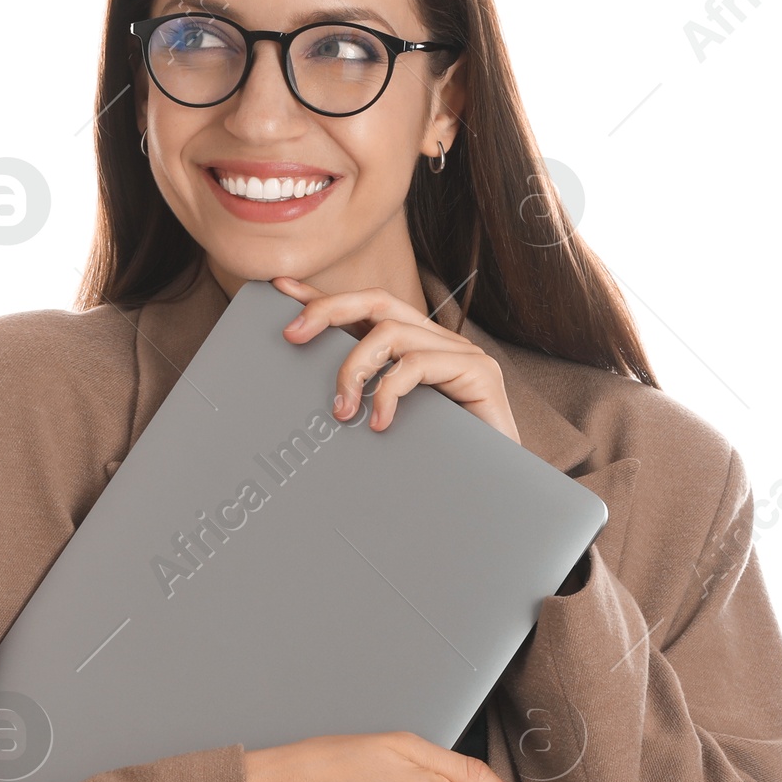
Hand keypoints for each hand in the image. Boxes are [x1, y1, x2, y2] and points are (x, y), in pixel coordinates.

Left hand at [273, 276, 520, 443]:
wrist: (500, 491)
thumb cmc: (442, 462)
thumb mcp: (389, 427)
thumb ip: (363, 405)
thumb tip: (320, 405)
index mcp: (413, 350)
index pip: (363, 312)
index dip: (322, 298)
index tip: (280, 290)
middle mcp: (437, 343)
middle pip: (377, 301)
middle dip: (328, 310)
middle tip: (292, 335)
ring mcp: (461, 354)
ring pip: (391, 332)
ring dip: (354, 368)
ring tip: (342, 410)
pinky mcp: (478, 371)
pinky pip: (417, 365)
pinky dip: (389, 392)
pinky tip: (381, 423)